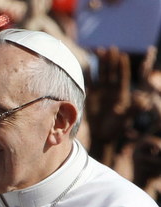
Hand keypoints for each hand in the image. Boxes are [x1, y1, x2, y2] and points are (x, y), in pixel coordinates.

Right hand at [86, 47, 131, 162]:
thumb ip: (133, 108)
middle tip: (112, 48)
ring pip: (101, 74)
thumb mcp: (125, 117)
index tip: (123, 56)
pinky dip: (89, 73)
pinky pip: (90, 81)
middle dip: (112, 60)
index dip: (122, 67)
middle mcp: (112, 90)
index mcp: (122, 94)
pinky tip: (87, 64)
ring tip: (100, 51)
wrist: (102, 134)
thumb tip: (142, 99)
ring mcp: (101, 92)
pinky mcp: (91, 95)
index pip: (122, 77)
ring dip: (101, 63)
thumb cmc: (116, 128)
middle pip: (112, 72)